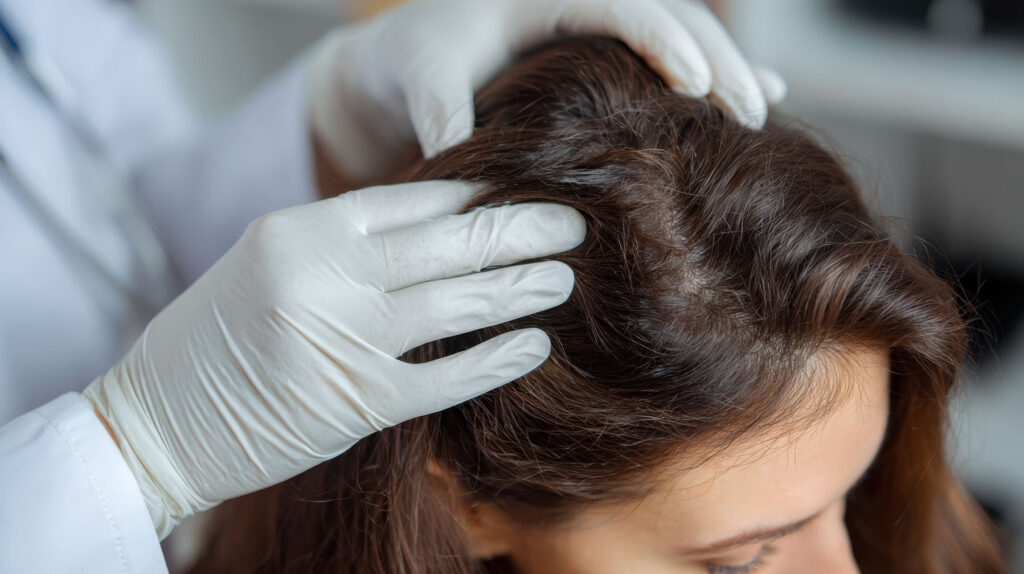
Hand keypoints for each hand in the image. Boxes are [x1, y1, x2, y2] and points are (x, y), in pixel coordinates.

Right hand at [85, 181, 584, 537]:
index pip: (412, 198)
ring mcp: (342, 341)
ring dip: (519, 288)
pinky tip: (534, 345)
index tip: (519, 191)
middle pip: (449, 243)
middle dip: (519, 232)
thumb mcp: (269, 262)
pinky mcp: (357, 405)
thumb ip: (344, 244)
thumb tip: (437, 228)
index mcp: (301, 230)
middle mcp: (324, 276)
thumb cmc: (216, 338)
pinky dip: (496, 359)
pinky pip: (446, 378)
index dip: (476, 195)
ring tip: (562, 277)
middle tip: (571, 225)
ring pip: (457, 304)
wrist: (154, 420)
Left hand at [310, 0, 784, 183]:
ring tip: (761, 112)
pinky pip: (664, 58)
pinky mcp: (601, 56)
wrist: (403, 64)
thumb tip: (457, 154)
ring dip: (723, 69)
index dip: (663, 40)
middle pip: (668, 15)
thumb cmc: (410, 65)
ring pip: (678, 35)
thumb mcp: (420, 79)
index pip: (619, 5)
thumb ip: (439, 110)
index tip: (699, 84)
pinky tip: (754, 100)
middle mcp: (580, 3)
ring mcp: (595, 28)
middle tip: (751, 111)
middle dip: (716, 59)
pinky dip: (706, 77)